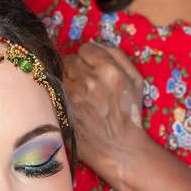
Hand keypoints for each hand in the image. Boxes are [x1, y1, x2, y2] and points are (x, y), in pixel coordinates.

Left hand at [63, 42, 146, 181]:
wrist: (118, 147)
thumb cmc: (129, 113)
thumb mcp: (136, 80)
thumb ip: (117, 56)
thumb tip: (94, 43)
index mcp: (109, 71)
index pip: (86, 48)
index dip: (89, 57)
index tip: (92, 66)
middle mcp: (88, 81)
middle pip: (70, 59)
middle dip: (76, 67)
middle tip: (84, 79)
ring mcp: (72, 96)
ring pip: (60, 74)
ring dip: (67, 80)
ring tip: (78, 92)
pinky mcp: (61, 109)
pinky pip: (55, 90)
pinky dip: (60, 93)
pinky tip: (71, 101)